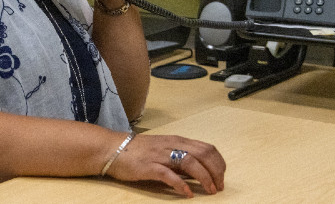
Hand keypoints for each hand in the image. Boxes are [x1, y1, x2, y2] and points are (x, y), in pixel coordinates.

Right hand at [105, 133, 225, 197]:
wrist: (113, 148)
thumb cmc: (140, 151)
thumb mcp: (165, 150)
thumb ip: (182, 158)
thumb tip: (200, 171)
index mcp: (178, 140)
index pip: (207, 148)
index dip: (219, 163)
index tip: (221, 177)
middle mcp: (172, 145)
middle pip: (203, 154)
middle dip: (216, 171)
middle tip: (219, 186)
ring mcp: (161, 155)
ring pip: (190, 162)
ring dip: (204, 178)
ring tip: (210, 190)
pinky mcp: (149, 166)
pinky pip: (169, 175)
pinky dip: (182, 185)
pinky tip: (188, 193)